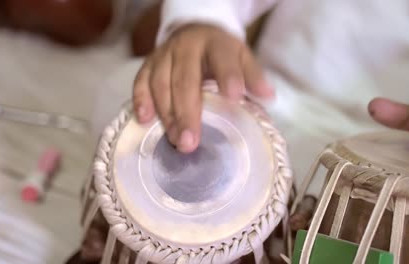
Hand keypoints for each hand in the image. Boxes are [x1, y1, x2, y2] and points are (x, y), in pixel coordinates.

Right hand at [133, 24, 273, 152]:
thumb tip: (268, 96)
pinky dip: (141, 101)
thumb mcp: (241, 56)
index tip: (235, 98)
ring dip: (166, 114)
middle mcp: (186, 47)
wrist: (194, 30)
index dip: (228, 77)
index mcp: (215, 44)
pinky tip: (144, 120)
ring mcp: (164, 55)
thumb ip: (253, 75)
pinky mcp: (149, 64)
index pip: (223, 59)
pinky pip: (140, 82)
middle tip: (190, 143)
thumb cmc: (221, 52)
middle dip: (187, 112)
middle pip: (185, 79)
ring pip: (160, 83)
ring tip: (175, 140)